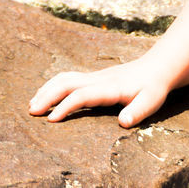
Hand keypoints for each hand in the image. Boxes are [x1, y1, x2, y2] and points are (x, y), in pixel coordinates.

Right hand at [28, 57, 173, 127]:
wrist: (157, 67)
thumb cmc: (153, 87)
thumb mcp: (151, 101)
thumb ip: (138, 111)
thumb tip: (123, 122)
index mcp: (109, 87)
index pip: (81, 95)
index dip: (65, 106)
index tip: (51, 120)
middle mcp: (98, 79)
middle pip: (66, 83)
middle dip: (47, 96)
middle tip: (32, 111)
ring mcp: (94, 76)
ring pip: (65, 78)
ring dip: (47, 89)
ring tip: (32, 104)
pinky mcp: (94, 77)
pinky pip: (69, 78)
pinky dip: (53, 85)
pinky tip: (47, 94)